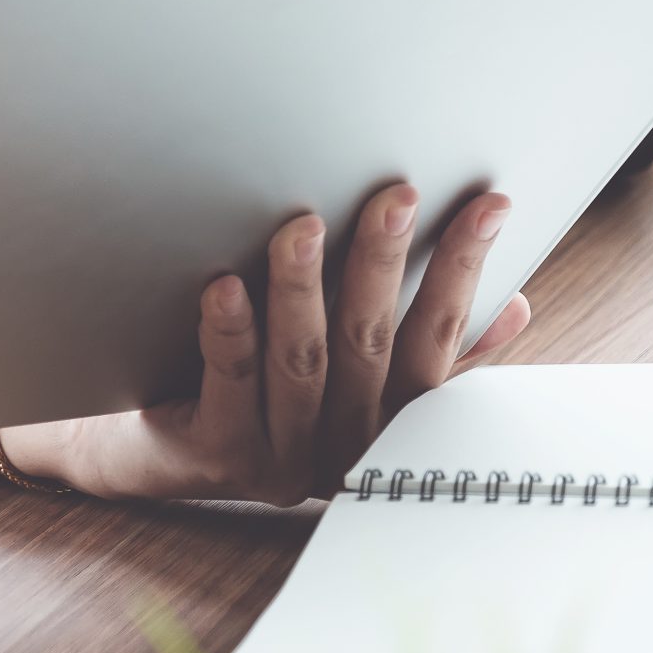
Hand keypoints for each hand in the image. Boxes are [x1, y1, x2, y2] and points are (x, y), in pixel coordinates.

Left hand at [14, 186, 530, 504]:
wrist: (142, 450)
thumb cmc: (255, 393)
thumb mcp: (352, 378)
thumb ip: (424, 352)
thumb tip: (510, 307)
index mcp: (383, 422)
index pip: (436, 341)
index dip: (464, 272)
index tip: (489, 206)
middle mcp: (338, 446)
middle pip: (370, 346)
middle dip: (385, 265)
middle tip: (397, 196)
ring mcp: (276, 456)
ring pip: (300, 363)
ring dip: (303, 289)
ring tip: (304, 225)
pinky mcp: (213, 456)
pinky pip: (229, 385)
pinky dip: (231, 333)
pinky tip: (226, 285)